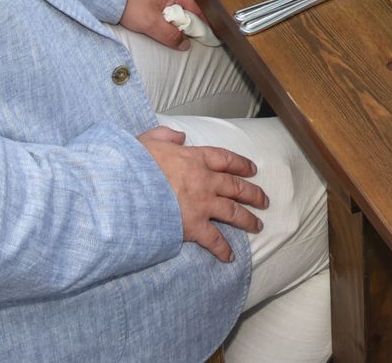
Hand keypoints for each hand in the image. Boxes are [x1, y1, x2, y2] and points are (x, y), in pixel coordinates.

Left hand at [121, 0, 203, 49]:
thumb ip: (170, 35)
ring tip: (168, 26)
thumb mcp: (150, 24)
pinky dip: (166, 7)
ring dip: (174, 14)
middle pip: (187, 5)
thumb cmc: (128, 2)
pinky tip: (158, 15)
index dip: (200, 24)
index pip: (197, 10)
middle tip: (182, 35)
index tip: (203, 35)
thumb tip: (185, 44)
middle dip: (186, 20)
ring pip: (175, 1)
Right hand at [138, 126, 266, 261]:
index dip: (241, 164)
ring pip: (233, 212)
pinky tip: (230, 256)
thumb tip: (179, 136)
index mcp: (194, 158)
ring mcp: (202, 204)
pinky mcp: (194, 226)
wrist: (126, 188)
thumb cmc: (134, 164)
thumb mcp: (149, 140)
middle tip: (264, 200)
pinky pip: (214, 239)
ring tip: (258, 225)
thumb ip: (166, 135)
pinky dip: (223, 249)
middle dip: (253, 194)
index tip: (252, 170)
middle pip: (236, 187)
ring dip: (248, 220)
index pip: (225, 159)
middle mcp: (204, 180)